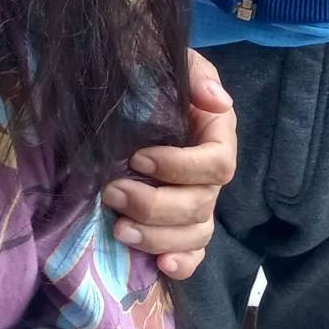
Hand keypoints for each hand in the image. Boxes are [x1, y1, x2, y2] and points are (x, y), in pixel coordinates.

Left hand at [102, 48, 235, 277]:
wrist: (128, 88)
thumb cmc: (151, 72)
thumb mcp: (173, 62)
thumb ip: (196, 74)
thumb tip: (217, 100)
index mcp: (216, 135)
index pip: (216, 164)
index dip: (180, 168)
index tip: (139, 158)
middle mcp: (210, 173)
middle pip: (201, 205)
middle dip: (156, 206)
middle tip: (112, 192)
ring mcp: (198, 201)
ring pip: (196, 234)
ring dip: (159, 238)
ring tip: (120, 229)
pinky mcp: (181, 224)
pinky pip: (194, 253)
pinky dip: (183, 263)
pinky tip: (161, 266)